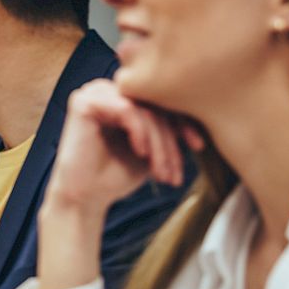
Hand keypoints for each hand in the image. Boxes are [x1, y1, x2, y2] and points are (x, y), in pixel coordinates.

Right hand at [46, 79, 202, 214]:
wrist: (85, 199)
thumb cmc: (114, 176)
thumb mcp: (152, 149)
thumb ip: (168, 129)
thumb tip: (205, 115)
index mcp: (121, 97)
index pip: (160, 101)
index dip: (183, 123)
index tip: (197, 147)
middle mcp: (107, 89)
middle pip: (153, 104)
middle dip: (169, 140)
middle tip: (173, 171)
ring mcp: (93, 93)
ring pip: (143, 109)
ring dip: (157, 142)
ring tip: (159, 169)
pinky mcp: (83, 103)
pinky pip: (126, 110)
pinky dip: (139, 132)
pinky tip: (140, 153)